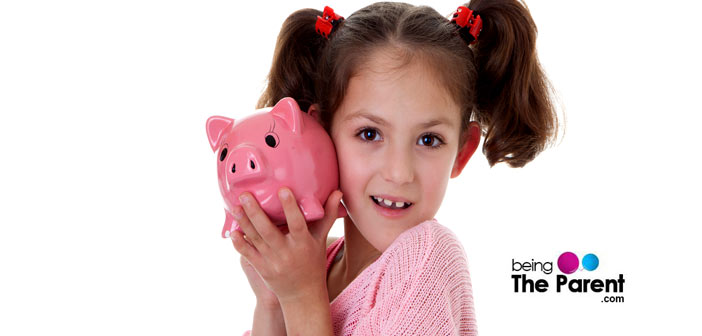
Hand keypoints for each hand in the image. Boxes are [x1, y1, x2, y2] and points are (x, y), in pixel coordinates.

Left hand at [230, 187, 343, 302]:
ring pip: (256, 239)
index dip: (290, 207)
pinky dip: (240, 243)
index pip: (297, 224)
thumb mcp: (321, 240)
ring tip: (235, 207)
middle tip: (245, 194)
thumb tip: (337, 192)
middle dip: (256, 212)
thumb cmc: (313, 263)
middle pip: (269, 231)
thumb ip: (326, 215)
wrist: (302, 296)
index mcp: (303, 244)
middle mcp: (287, 253)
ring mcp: (272, 262)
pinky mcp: (262, 269)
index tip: (282, 190)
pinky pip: (248, 254)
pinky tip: (233, 231)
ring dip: (244, 222)